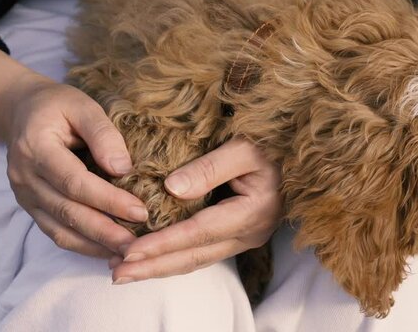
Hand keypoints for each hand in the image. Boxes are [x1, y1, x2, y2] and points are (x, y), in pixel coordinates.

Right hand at [5, 73, 146, 257]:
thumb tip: (123, 169)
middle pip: (68, 212)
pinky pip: (55, 232)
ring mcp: (24, 195)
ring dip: (95, 245)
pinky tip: (108, 250)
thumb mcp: (82, 106)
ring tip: (128, 253)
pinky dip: (82, 245)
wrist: (23, 112)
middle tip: (139, 245)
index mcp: (35, 147)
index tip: (140, 211)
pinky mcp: (31, 207)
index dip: (108, 200)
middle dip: (105, 231)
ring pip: (60, 229)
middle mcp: (24, 176)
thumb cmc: (58, 106)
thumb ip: (103, 134)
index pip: (74, 182)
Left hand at [110, 138, 281, 283]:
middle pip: (194, 256)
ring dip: (160, 267)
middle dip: (153, 267)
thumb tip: (171, 188)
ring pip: (197, 259)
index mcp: (251, 212)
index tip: (129, 251)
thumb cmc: (274, 144)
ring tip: (124, 272)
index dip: (162, 243)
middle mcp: (248, 233)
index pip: (197, 233)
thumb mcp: (245, 148)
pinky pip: (202, 252)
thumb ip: (210, 168)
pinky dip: (174, 257)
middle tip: (116, 274)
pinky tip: (153, 259)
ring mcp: (245, 237)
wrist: (301, 154)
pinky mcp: (239, 234)